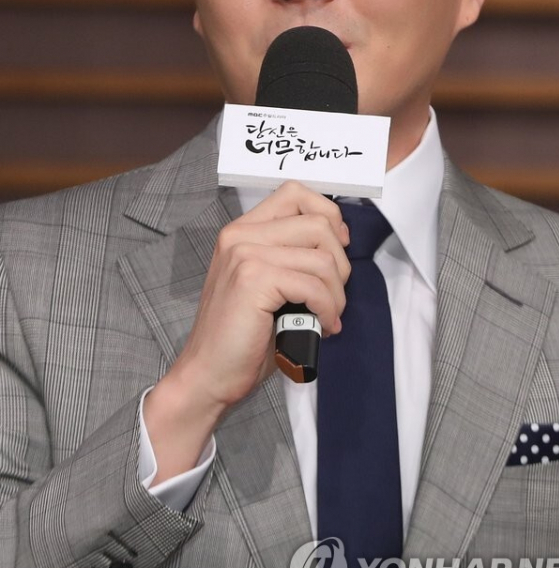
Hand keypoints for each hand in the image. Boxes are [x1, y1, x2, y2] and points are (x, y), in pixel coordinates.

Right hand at [143, 182, 349, 480]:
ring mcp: (246, 255)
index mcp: (243, 230)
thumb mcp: (267, 282)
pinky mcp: (254, 280)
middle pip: (318, 223)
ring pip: (322, 257)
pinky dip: (328, 308)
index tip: (337, 246)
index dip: (327, 214)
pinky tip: (323, 326)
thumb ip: (291, 254)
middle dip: (340, 263)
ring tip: (328, 315)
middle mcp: (241, 235)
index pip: (295, 192)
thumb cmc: (242, 336)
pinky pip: (314, 285)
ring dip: (337, 293)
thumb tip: (339, 239)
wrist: (207, 374)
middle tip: (333, 295)